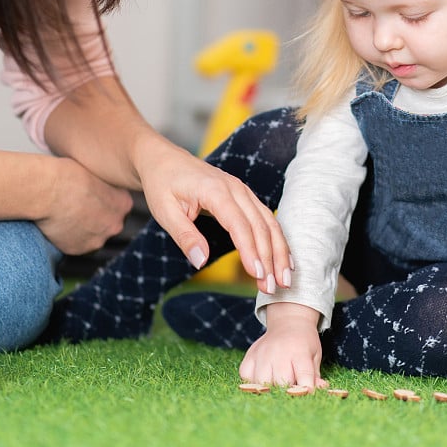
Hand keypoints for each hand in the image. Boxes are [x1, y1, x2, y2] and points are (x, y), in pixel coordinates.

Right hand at [36, 156, 132, 254]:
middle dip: (97, 216)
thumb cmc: (69, 173)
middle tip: (78, 205)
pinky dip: (68, 237)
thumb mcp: (98, 172)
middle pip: (109, 222)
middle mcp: (116, 224)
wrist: (47, 190)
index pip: (119, 205)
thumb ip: (107, 184)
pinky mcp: (78, 249)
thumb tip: (103, 186)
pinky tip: (59, 224)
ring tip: (67, 214)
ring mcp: (98, 239)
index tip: (92, 195)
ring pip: (93, 235)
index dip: (104, 200)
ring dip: (83, 229)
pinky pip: (75, 244)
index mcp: (124, 203)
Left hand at [134, 133, 290, 295]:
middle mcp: (235, 188)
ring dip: (278, 251)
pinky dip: (276, 239)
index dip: (250, 250)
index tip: (256, 275)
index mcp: (215, 190)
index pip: (239, 224)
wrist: (164, 159)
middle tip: (272, 287)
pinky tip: (282, 259)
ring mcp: (243, 190)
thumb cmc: (162, 184)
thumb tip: (200, 261)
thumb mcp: (164, 211)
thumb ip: (184, 235)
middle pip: (260, 225)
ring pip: (269, 222)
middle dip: (269, 258)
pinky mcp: (245, 196)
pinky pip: (266, 218)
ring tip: (284, 279)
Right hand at [239, 303, 325, 388]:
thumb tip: (319, 390)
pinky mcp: (250, 355)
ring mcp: (262, 353)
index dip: (307, 389)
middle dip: (287, 390)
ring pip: (261, 382)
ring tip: (276, 383)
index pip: (304, 376)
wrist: (289, 322)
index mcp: (299, 352)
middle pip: (280, 383)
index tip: (308, 393)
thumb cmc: (304, 343)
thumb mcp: (314, 356)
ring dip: (269, 387)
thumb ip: (315, 376)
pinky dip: (252, 381)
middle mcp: (279, 352)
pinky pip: (246, 376)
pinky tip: (263, 376)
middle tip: (292, 387)